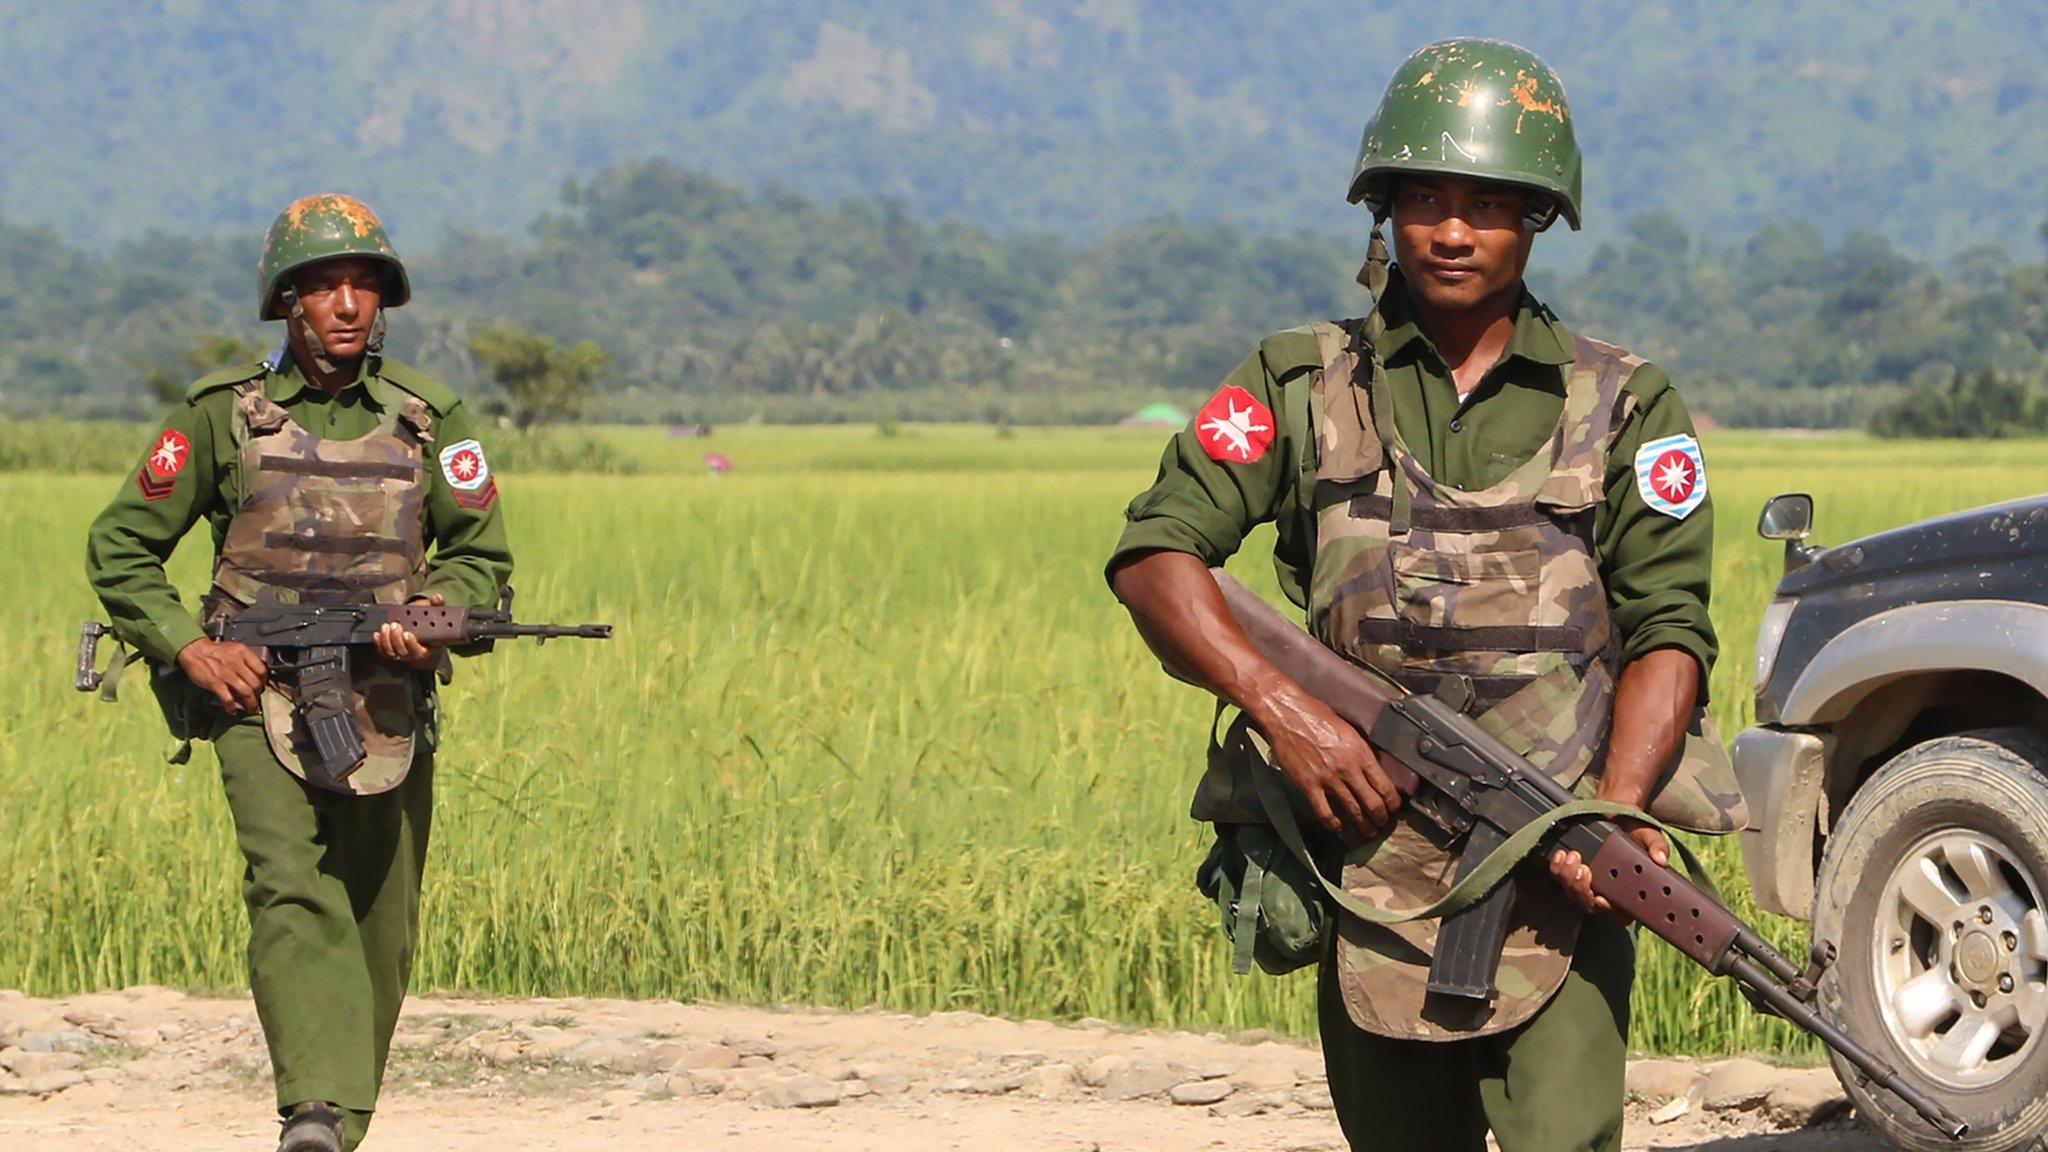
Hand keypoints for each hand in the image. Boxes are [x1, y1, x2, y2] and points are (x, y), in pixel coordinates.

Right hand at [176, 638, 268, 715]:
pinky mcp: (215, 683)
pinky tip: (232, 710)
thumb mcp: (234, 649)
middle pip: (255, 683)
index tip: (262, 685)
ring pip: (246, 693)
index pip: (261, 669)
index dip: (264, 680)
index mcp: (243, 653)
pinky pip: (228, 699)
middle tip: (257, 699)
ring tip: (251, 709)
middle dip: (259, 695)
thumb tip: (256, 673)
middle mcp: (236, 663)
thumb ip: (246, 659)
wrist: (194, 650)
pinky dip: (231, 707)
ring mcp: (226, 674)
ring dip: (250, 704)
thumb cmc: (214, 651)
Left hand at [374, 593, 444, 669]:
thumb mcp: (434, 614)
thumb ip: (436, 605)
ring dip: (386, 640)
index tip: (407, 634)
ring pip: (391, 653)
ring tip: (385, 626)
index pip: (418, 652)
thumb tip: (437, 597)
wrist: (422, 632)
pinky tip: (377, 634)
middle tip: (395, 625)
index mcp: (426, 648)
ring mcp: (401, 654)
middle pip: (402, 652)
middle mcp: (413, 654)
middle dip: (396, 639)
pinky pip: (383, 652)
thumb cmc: (429, 625)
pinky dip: (379, 643)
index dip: (411, 644)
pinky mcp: (391, 652)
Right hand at [1257, 689, 1403, 844]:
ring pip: (1352, 811)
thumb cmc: (1317, 716)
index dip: (1392, 802)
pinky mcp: (1309, 785)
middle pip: (1372, 803)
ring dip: (1362, 827)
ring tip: (1365, 833)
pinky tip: (1338, 827)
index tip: (1393, 808)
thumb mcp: (1349, 730)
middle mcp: (1348, 768)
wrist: (1288, 715)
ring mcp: (1328, 779)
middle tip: (1381, 824)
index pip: (1385, 786)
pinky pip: (1325, 812)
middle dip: (1380, 818)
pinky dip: (1334, 824)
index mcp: (1361, 753)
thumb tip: (1374, 768)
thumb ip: (1362, 751)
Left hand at [1549, 819, 1667, 921]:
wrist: (1616, 811)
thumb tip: (1661, 859)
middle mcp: (1606, 890)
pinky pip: (1559, 877)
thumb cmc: (1635, 829)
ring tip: (1574, 856)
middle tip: (1584, 869)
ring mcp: (1587, 882)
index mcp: (1628, 890)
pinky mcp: (1571, 870)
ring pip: (1572, 893)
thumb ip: (1656, 846)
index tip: (1602, 899)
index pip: (1620, 913)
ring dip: (1568, 878)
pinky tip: (1562, 854)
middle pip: (1589, 905)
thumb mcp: (1649, 834)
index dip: (1610, 911)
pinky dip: (1557, 868)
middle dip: (1582, 890)